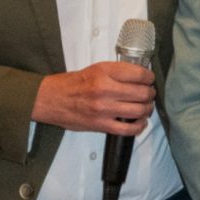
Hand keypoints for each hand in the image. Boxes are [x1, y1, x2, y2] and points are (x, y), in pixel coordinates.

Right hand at [32, 60, 155, 135]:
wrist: (48, 99)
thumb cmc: (72, 84)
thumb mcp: (95, 69)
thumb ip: (117, 72)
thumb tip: (141, 77)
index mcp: (104, 72)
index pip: (140, 74)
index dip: (149, 78)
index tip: (149, 80)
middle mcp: (105, 89)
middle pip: (143, 93)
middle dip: (150, 94)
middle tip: (148, 94)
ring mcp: (103, 109)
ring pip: (139, 110)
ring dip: (147, 109)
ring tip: (145, 107)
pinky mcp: (100, 125)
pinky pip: (129, 129)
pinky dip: (139, 126)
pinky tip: (140, 122)